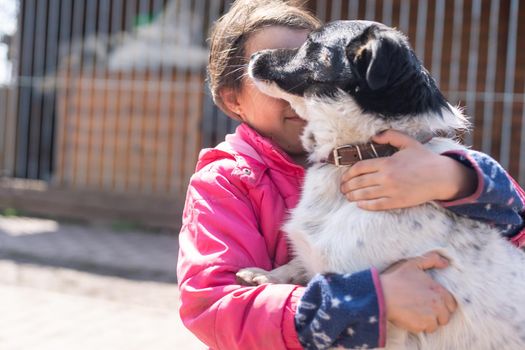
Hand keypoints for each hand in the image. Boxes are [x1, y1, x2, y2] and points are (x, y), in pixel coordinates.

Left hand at [340, 130, 477, 210]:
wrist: (441, 176)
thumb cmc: (424, 158)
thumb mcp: (407, 142)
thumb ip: (389, 135)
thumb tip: (373, 137)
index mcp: (387, 162)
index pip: (359, 168)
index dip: (348, 174)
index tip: (344, 177)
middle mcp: (387, 177)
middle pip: (359, 182)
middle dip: (347, 186)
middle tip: (342, 189)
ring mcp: (392, 190)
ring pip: (365, 195)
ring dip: (353, 196)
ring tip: (347, 196)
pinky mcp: (398, 201)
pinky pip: (377, 205)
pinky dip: (366, 205)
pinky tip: (359, 204)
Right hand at [379, 251, 456, 332]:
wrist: (381, 294)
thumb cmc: (397, 278)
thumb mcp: (413, 263)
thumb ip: (431, 260)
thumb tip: (446, 263)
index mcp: (439, 291)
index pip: (451, 304)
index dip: (442, 304)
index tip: (431, 301)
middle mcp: (438, 305)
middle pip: (445, 316)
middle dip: (437, 314)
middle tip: (423, 308)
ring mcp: (430, 317)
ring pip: (435, 325)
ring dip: (428, 321)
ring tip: (415, 313)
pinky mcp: (421, 326)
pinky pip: (424, 329)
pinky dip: (418, 326)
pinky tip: (409, 317)